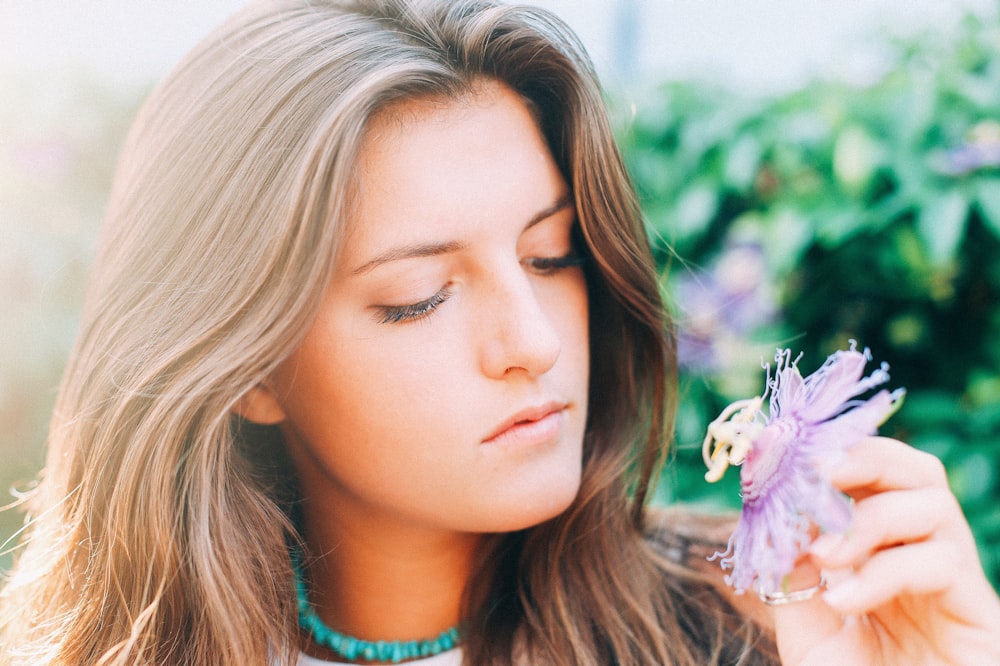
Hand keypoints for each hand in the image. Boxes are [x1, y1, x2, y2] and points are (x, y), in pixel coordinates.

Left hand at [771, 436, 999, 664]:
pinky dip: (883, 572)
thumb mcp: (804, 621)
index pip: (870, 473)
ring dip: (866, 517)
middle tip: (811, 473)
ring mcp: (954, 582)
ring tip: (822, 556)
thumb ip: (794, 565)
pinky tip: (843, 601)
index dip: (828, 454)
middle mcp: (921, 553)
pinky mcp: (979, 613)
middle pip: (914, 468)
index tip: (776, 455)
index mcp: (880, 547)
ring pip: (931, 502)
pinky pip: (941, 562)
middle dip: (859, 458)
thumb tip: (782, 509)